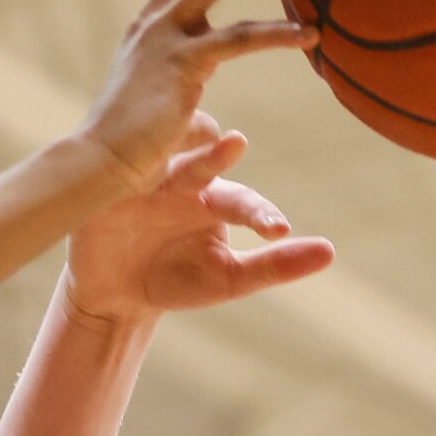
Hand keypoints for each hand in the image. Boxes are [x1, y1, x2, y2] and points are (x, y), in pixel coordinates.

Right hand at [67, 112, 334, 326]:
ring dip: (166, 150)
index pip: (243, 202)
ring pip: (156, 161)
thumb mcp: (226, 280)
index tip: (278, 230)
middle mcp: (182, 181)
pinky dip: (116, 169)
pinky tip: (120, 164)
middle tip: (234, 143)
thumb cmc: (174, 281)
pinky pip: (111, 176)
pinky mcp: (106, 190)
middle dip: (215, 156)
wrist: (111, 295)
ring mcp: (142, 182)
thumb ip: (274, 266)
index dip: (260, 214)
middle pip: (202, 167)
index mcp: (215, 200)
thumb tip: (330, 252)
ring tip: (179, 141)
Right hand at [79, 0, 313, 192]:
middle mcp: (158, 21)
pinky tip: (309, 35)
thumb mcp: (164, 112)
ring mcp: (167, 38)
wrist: (100, 164)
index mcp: (153, 24)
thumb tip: (213, 126)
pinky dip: (276, 34)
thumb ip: (190, 104)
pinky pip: (238, 40)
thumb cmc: (130, 148)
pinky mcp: (182, 65)